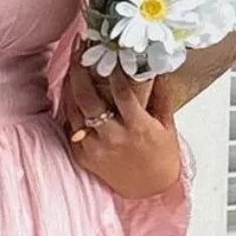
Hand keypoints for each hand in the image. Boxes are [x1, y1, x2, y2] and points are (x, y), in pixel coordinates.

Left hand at [60, 53, 182, 200]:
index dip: (113, 66)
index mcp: (137, 127)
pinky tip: (70, 91)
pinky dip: (68, 108)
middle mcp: (113, 137)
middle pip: (87, 98)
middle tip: (79, 48)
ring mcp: (95, 148)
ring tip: (73, 63)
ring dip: (70, 84)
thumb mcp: (167, 124)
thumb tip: (157, 64)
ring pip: (73, 110)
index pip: (121, 91)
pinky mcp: (83, 157)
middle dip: (80, 69)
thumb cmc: (161, 155)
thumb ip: (161, 95)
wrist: (149, 190)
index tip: (109, 46)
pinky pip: (70, 127)